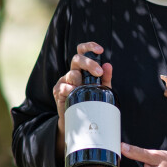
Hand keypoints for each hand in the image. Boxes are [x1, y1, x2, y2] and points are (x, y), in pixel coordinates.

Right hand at [54, 42, 112, 156]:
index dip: (89, 46)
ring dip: (80, 79)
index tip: (100, 50)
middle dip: (89, 63)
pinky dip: (69, 89)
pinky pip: (63, 86)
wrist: (77, 120)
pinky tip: (73, 92)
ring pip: (72, 73)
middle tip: (99, 72)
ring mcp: (64, 80)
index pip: (83, 51)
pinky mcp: (57, 90)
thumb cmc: (90, 101)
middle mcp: (73, 71)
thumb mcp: (101, 89)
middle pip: (77, 59)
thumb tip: (108, 65)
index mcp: (82, 68)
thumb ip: (105, 78)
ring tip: (84, 88)